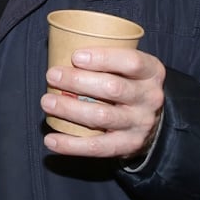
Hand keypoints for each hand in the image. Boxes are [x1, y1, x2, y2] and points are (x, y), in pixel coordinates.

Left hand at [42, 46, 165, 160]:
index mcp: (152, 72)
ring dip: (69, 109)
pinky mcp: (128, 145)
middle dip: (77, 81)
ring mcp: (140, 124)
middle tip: (52, 76)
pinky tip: (51, 140)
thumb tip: (60, 52)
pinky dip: (71, 145)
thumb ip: (106, 60)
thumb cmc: (129, 84)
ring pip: (101, 117)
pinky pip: (97, 147)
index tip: (76, 57)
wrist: (152, 121)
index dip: (103, 58)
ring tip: (47, 102)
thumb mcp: (129, 68)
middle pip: (112, 88)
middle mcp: (150, 98)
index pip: (131, 62)